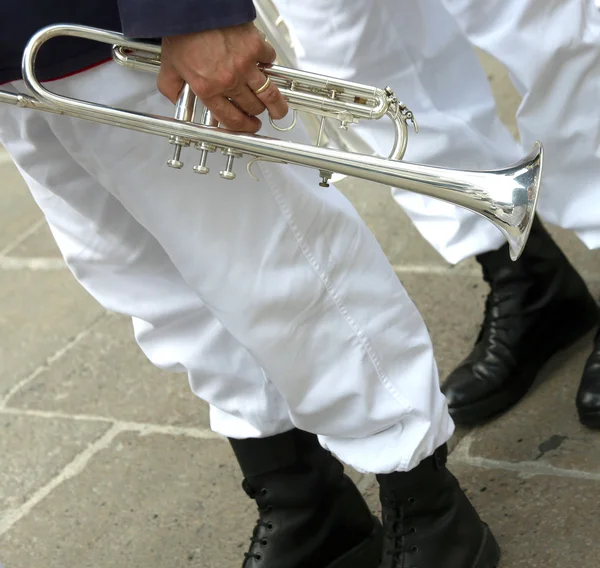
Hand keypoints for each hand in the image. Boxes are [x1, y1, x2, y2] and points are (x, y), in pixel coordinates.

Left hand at [158, 22, 287, 132]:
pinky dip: (268, 64)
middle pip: (253, 108)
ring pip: (269, 93)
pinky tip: (263, 65)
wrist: (193, 7)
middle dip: (258, 114)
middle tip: (260, 114)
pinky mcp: (255, 47)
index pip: (232, 119)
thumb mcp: (169, 67)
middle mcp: (229, 81)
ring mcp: (245, 65)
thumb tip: (177, 100)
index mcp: (208, 89)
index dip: (243, 127)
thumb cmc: (182, 32)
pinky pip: (269, 61)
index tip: (249, 126)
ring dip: (277, 105)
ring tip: (279, 109)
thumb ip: (172, 88)